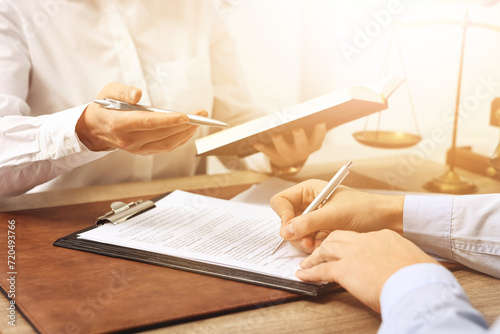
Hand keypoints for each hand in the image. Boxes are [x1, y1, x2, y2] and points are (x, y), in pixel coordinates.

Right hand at [76, 82, 207, 154]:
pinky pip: (165, 148)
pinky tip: (189, 130)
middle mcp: (129, 140)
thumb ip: (122, 92)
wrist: (94, 129)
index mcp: (119, 124)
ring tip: (200, 121)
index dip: (169, 121)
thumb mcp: (108, 91)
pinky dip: (180, 140)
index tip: (187, 116)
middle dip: (185, 124)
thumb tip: (138, 95)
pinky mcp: (143, 151)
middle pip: (162, 134)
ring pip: (167, 144)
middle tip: (202, 114)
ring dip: (186, 133)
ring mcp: (137, 149)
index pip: (149, 123)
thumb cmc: (104, 106)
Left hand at [253, 122, 326, 168]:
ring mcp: (288, 154)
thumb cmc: (300, 139)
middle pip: (301, 144)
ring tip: (276, 135)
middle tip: (297, 128)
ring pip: (283, 149)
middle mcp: (301, 151)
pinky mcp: (275, 156)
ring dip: (280, 142)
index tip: (321, 121)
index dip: (320, 131)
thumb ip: (309, 122)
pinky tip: (256, 143)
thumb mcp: (307, 133)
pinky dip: (262, 147)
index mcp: (312, 144)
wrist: (289, 159)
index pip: (318, 138)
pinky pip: (268, 152)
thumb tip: (304, 109)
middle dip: (299, 136)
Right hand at [270, 180, 403, 252]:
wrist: (387, 221)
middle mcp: (309, 204)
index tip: (291, 229)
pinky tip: (327, 246)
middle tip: (308, 242)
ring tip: (319, 245)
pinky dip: (314, 247)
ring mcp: (314, 219)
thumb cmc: (365, 210)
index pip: (281, 201)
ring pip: (295, 235)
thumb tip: (285, 231)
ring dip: (305, 242)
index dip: (283, 215)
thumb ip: (307, 222)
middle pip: (286, 221)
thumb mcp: (334, 215)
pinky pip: (307, 242)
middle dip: (295, 233)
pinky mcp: (321, 232)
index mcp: (309, 191)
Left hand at [296, 229, 437, 311]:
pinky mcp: (345, 270)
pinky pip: (321, 270)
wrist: (418, 283)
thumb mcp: (412, 261)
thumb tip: (401, 270)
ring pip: (325, 249)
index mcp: (383, 237)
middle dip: (326, 244)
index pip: (360, 237)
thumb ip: (401, 260)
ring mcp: (353, 253)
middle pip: (338, 237)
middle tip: (318, 251)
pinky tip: (303, 276)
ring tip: (306, 263)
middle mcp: (365, 240)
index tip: (346, 250)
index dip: (350, 244)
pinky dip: (310, 273)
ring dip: (314, 257)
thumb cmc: (421, 276)